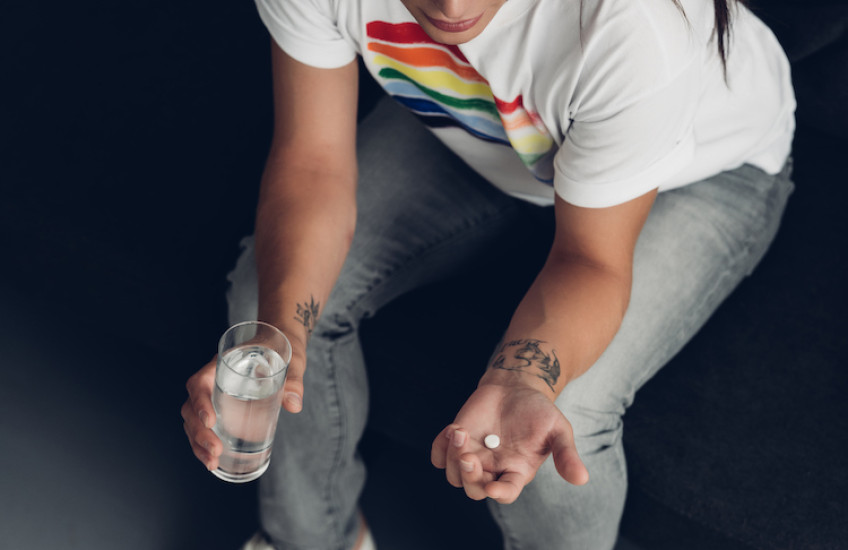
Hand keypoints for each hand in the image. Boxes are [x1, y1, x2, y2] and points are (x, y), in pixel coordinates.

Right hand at [180, 349, 306, 470]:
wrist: (281, 344)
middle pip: (192, 407)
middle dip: (199, 432)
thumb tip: (294, 404)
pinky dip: (204, 444)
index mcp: (222, 364)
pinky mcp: (221, 408)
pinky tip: (213, 461)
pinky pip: (204, 427)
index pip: (200, 383)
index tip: (211, 421)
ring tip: (211, 463)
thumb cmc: (281, 348)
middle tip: (216, 452)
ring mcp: (214, 395)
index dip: (200, 402)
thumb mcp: (290, 361)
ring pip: (193, 420)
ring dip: (198, 443)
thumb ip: (293, 381)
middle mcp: (212, 380)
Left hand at [431, 383, 588, 502]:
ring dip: (452, 458)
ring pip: (453, 474)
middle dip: (468, 476)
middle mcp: (492, 469)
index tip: (490, 487)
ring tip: (460, 431)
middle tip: (468, 457)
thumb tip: (582, 479)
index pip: (505, 493)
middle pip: (473, 488)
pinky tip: (452, 429)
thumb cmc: (540, 412)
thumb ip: (566, 455)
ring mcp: (473, 455)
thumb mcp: (559, 430)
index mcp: (517, 472)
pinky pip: (439, 455)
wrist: (516, 388)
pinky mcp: (458, 441)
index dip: (498, 494)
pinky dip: (439, 447)